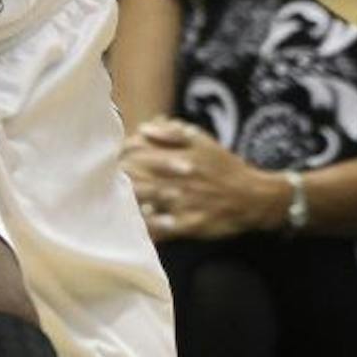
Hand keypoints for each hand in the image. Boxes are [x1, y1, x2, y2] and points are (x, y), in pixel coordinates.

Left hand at [122, 118, 284, 241]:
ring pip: (145, 203)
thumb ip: (172, 132)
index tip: (111, 158)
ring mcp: (183, 204)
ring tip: (110, 202)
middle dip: (118, 179)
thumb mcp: (202, 140)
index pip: (137, 152)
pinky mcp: (190, 225)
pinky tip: (132, 226)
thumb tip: (144, 128)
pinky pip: (161, 229)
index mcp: (179, 156)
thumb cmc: (224, 165)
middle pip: (136, 178)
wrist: (254, 196)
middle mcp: (178, 179)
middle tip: (102, 182)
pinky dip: (145, 227)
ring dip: (126, 202)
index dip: (120, 155)